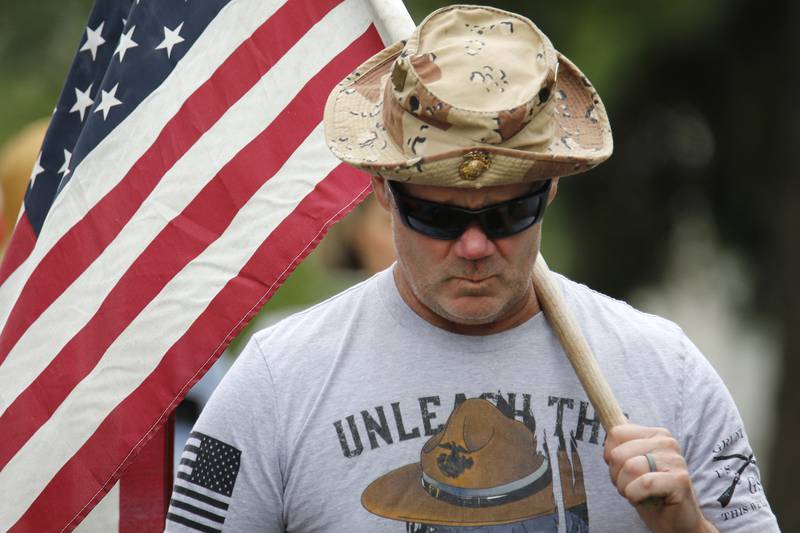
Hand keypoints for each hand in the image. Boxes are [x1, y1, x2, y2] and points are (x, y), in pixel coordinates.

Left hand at [603, 424, 717, 532]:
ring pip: (629, 467)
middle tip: (633, 486)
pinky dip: (637, 495)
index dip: (610, 457)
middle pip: (618, 453)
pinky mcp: (680, 480)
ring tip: (640, 494)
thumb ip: (620, 447)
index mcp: (655, 433)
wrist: (676, 522)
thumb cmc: (650, 493)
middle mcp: (667, 442)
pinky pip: (644, 483)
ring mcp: (675, 460)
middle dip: (617, 476)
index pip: (616, 433)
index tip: (624, 471)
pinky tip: (647, 500)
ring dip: (626, 488)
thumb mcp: (630, 465)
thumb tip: (607, 429)